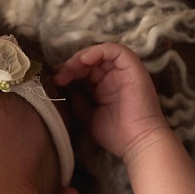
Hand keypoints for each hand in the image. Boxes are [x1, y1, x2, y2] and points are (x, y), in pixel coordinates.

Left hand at [53, 43, 167, 159]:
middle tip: (60, 76)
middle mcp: (114, 77)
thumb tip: (65, 85)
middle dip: (72, 65)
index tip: (56, 81)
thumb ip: (77, 99)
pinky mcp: (133, 68)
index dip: (69, 72)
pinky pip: (116, 51)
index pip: (84, 72)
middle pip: (90, 61)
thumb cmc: (115, 134)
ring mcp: (123, 72)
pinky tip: (84, 60)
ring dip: (82, 57)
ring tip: (69, 68)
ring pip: (100, 53)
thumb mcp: (87, 115)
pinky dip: (98, 51)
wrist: (137, 142)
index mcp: (104, 88)